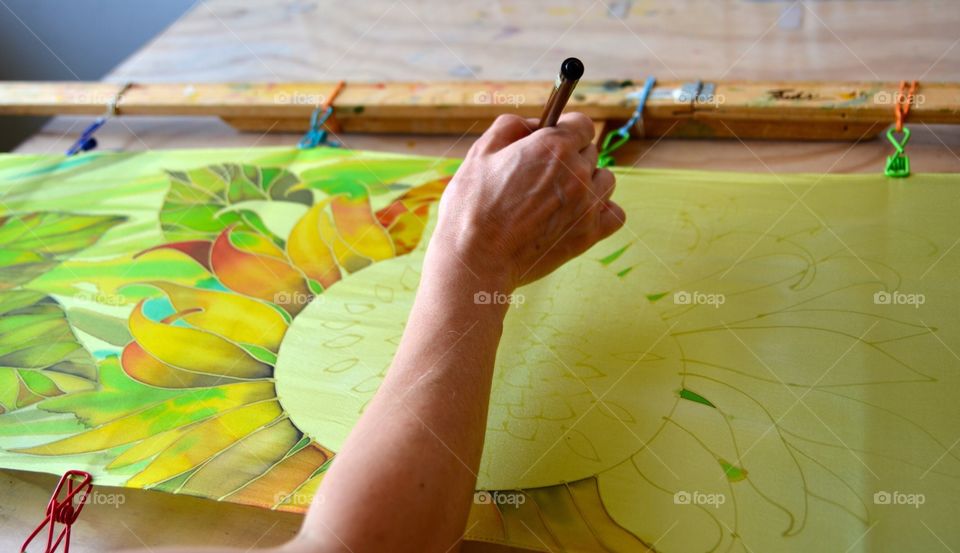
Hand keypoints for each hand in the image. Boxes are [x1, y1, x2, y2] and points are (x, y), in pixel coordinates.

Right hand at [427, 112, 625, 292]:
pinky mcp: (589, 235)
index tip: (553, 142)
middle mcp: (577, 172)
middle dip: (571, 158)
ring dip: (588, 183)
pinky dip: (603, 212)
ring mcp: (587, 205)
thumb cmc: (471, 206)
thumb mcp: (481, 152)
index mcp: (553, 146)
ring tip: (560, 197)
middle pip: (590, 152)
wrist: (476, 259)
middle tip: (542, 176)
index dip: (566, 130)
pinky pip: (615, 214)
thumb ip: (510, 126)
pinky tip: (580, 215)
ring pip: (605, 181)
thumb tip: (533, 123)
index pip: (583, 124)